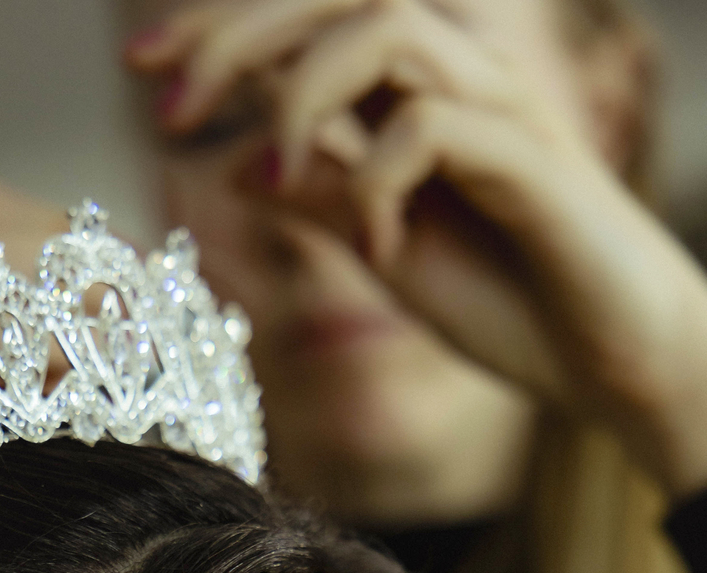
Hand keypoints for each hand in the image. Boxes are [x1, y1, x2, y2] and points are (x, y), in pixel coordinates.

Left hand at [128, 0, 706, 497]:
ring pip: (384, 26)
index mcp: (412, 91)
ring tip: (277, 172)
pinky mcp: (528, 155)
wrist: (605, 362)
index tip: (144, 71)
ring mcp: (495, 106)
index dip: (221, 30)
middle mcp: (455, 75)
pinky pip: (429, 125)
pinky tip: (377, 245)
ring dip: (304, 93)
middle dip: (238, 31)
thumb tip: (233, 165)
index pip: (308, 21)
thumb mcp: (382, 248)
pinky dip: (379, 180)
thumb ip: (320, 194)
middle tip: (167, 98)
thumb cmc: (508, 301)